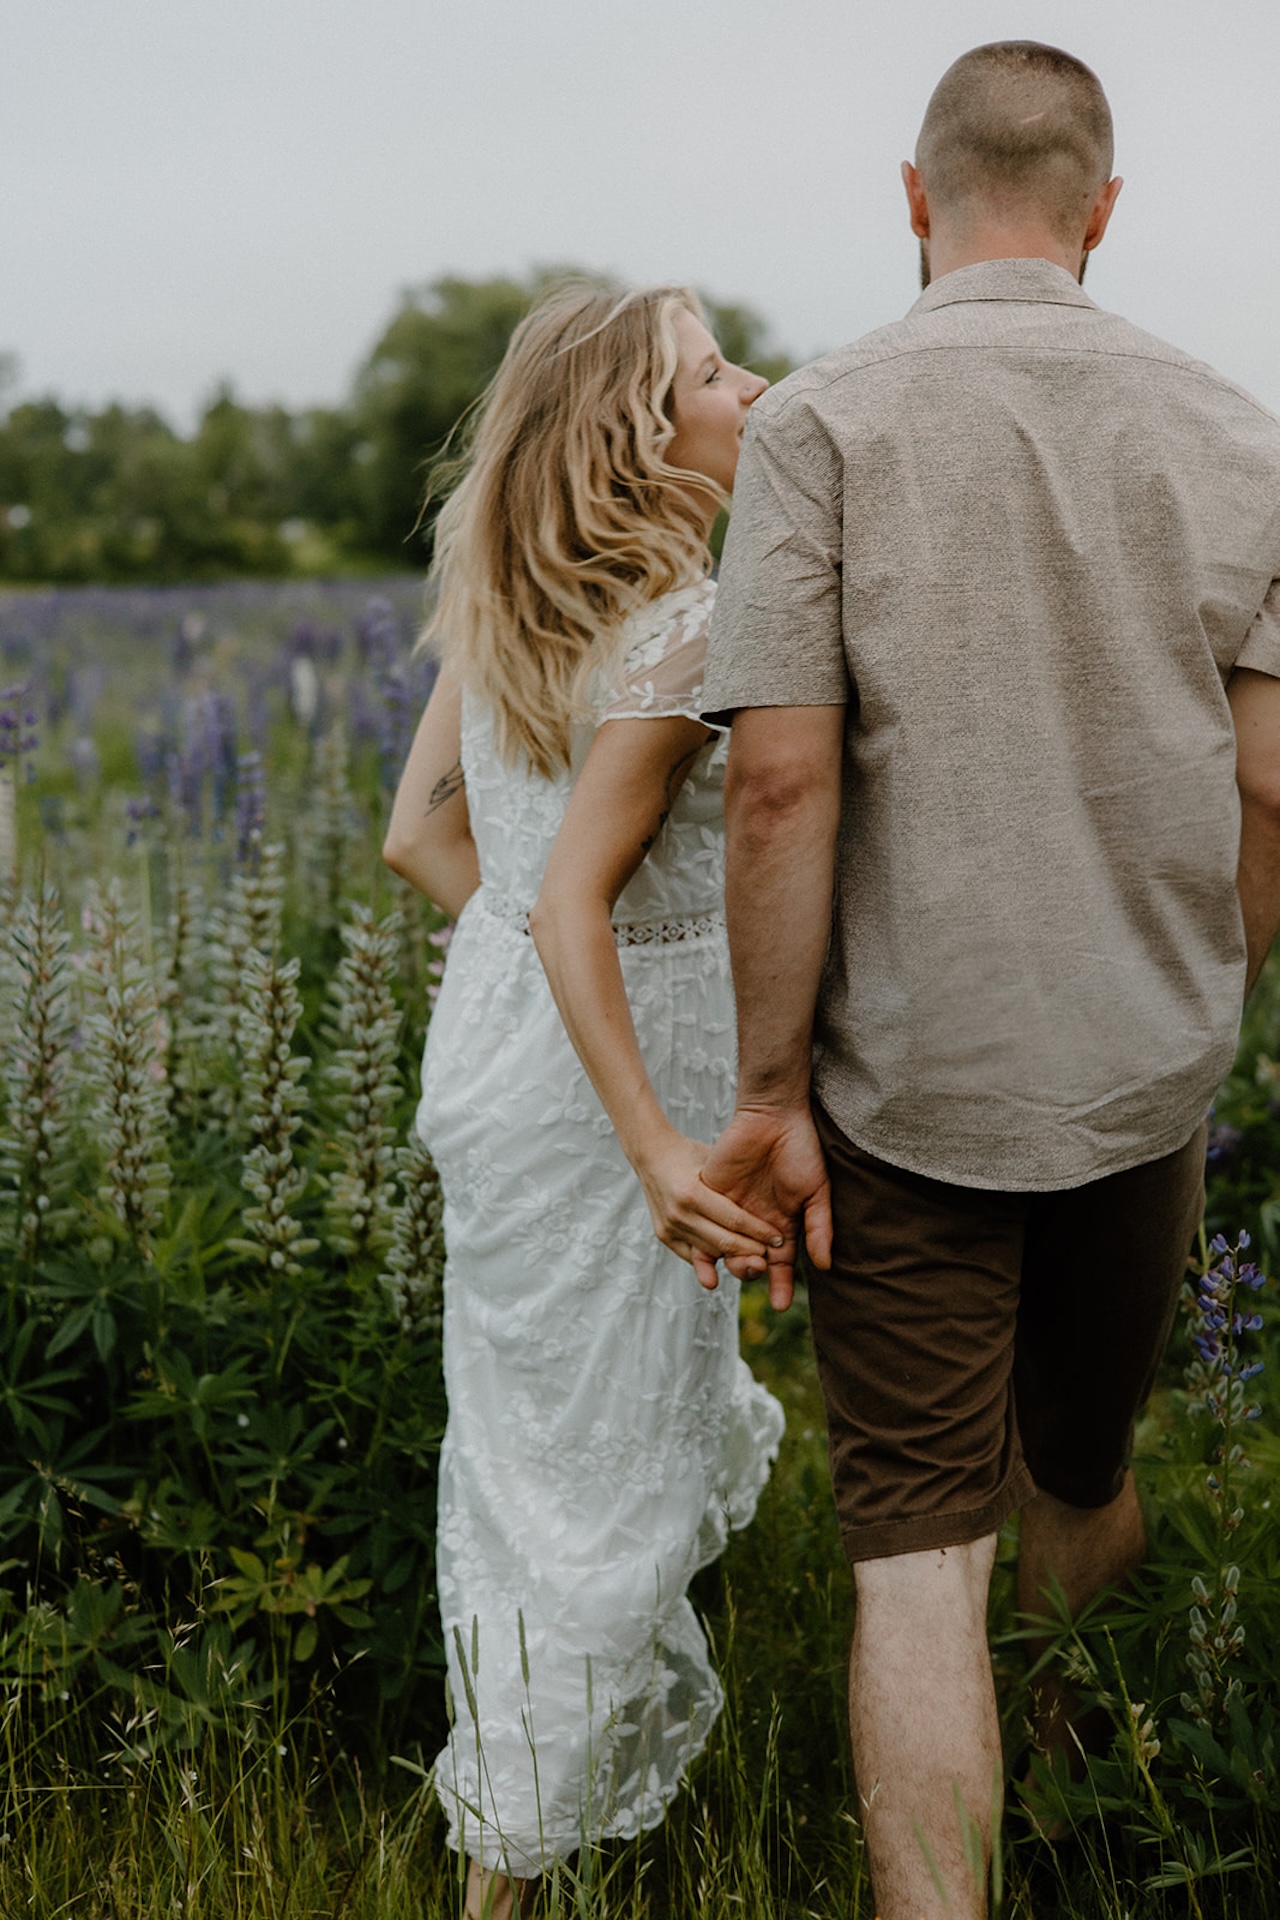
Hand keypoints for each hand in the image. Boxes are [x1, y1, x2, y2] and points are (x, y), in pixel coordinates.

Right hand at [634, 1130, 783, 1291]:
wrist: (650, 1155)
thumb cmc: (689, 1154)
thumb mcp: (714, 1161)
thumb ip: (734, 1183)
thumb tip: (770, 1201)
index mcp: (692, 1192)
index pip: (734, 1221)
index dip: (759, 1232)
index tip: (779, 1239)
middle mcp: (679, 1213)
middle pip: (724, 1242)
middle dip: (751, 1251)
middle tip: (772, 1256)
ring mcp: (669, 1227)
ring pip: (710, 1253)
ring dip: (734, 1256)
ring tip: (755, 1256)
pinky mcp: (663, 1236)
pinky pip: (693, 1255)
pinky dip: (713, 1258)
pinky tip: (731, 1256)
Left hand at [698, 1104, 831, 1311]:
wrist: (772, 1115)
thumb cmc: (800, 1150)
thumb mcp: (817, 1191)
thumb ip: (819, 1228)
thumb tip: (823, 1266)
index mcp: (782, 1226)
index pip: (780, 1265)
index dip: (780, 1286)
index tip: (780, 1304)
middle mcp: (755, 1225)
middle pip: (750, 1263)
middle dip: (754, 1272)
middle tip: (761, 1267)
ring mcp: (731, 1212)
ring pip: (726, 1252)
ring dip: (734, 1264)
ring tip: (745, 1264)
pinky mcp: (710, 1197)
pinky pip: (703, 1230)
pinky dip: (705, 1249)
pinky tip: (709, 1261)